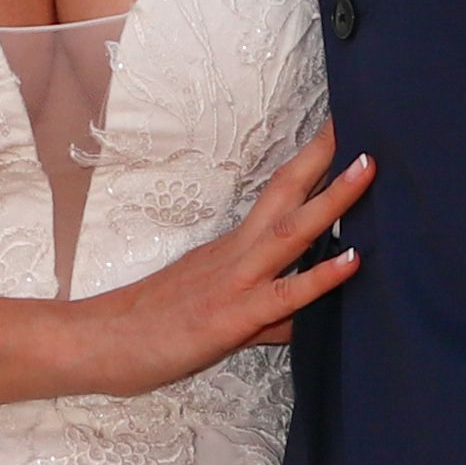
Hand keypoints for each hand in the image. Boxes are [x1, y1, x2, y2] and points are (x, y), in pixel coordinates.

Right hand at [76, 127, 367, 393]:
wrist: (97, 343)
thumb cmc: (148, 331)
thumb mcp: (216, 319)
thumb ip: (265, 320)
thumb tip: (299, 321)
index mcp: (231, 250)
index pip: (278, 196)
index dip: (309, 164)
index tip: (339, 131)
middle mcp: (236, 255)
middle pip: (285, 194)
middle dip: (323, 157)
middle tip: (360, 121)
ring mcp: (235, 281)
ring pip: (292, 232)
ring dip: (332, 200)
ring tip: (367, 168)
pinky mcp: (233, 316)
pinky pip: (285, 294)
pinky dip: (322, 276)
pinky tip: (353, 261)